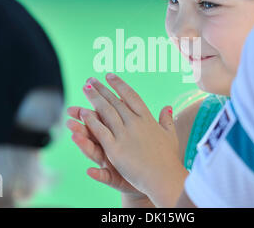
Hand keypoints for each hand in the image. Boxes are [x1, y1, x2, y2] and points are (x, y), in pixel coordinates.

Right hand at [66, 106, 146, 199]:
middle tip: (70, 111)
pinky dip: (97, 174)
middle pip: (93, 133)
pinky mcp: (114, 179)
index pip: (100, 119)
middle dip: (81, 122)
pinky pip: (104, 176)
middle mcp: (109, 147)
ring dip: (83, 145)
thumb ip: (137, 117)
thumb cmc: (145, 155)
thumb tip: (140, 99)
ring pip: (94, 153)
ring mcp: (110, 163)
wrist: (152, 178)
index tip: (82, 93)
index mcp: (114, 134)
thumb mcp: (143, 133)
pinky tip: (89, 171)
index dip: (92, 108)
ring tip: (74, 136)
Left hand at [79, 73, 188, 206]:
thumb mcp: (170, 135)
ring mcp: (125, 135)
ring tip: (85, 88)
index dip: (119, 85)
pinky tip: (83, 112)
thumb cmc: (169, 158)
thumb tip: (167, 107)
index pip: (131, 96)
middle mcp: (135, 123)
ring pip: (106, 112)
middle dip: (102, 89)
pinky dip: (92, 121)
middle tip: (90, 79)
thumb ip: (166, 120)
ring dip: (94, 98)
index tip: (109, 75)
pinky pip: (101, 131)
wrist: (165, 177)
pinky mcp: (116, 149)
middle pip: (116, 101)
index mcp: (147, 118)